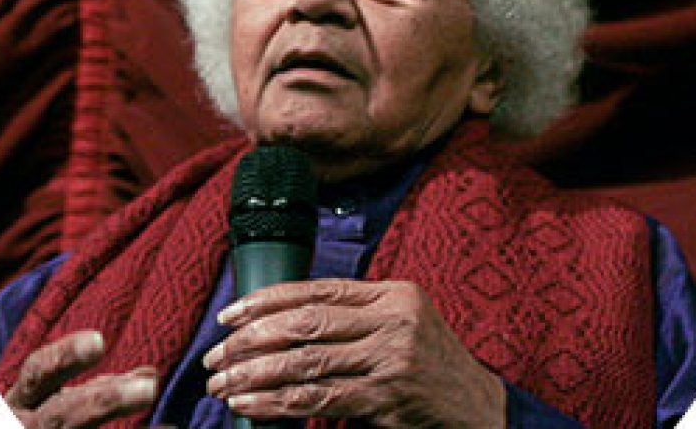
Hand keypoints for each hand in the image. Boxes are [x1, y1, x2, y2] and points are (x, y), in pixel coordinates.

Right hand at [5, 330, 159, 427]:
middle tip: (150, 387)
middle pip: (62, 415)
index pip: (39, 372)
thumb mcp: (51, 406)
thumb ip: (98, 389)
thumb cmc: (36, 427)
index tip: (99, 341)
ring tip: (167, 424)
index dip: (66, 356)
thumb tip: (150, 374)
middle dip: (105, 401)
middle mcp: (24, 426)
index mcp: (21, 402)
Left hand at [203, 280, 505, 426]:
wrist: (477, 406)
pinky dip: (277, 403)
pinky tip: (250, 405)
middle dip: (252, 338)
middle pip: (306, 322)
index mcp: (393, 294)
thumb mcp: (405, 320)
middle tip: (217, 355)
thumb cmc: (431, 361)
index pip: (319, 289)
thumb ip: (358, 313)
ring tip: (223, 383)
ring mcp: (390, 359)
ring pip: (306, 362)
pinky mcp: (384, 398)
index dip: (268, 299)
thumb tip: (285, 320)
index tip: (231, 313)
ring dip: (255, 374)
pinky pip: (318, 399)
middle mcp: (392, 321)